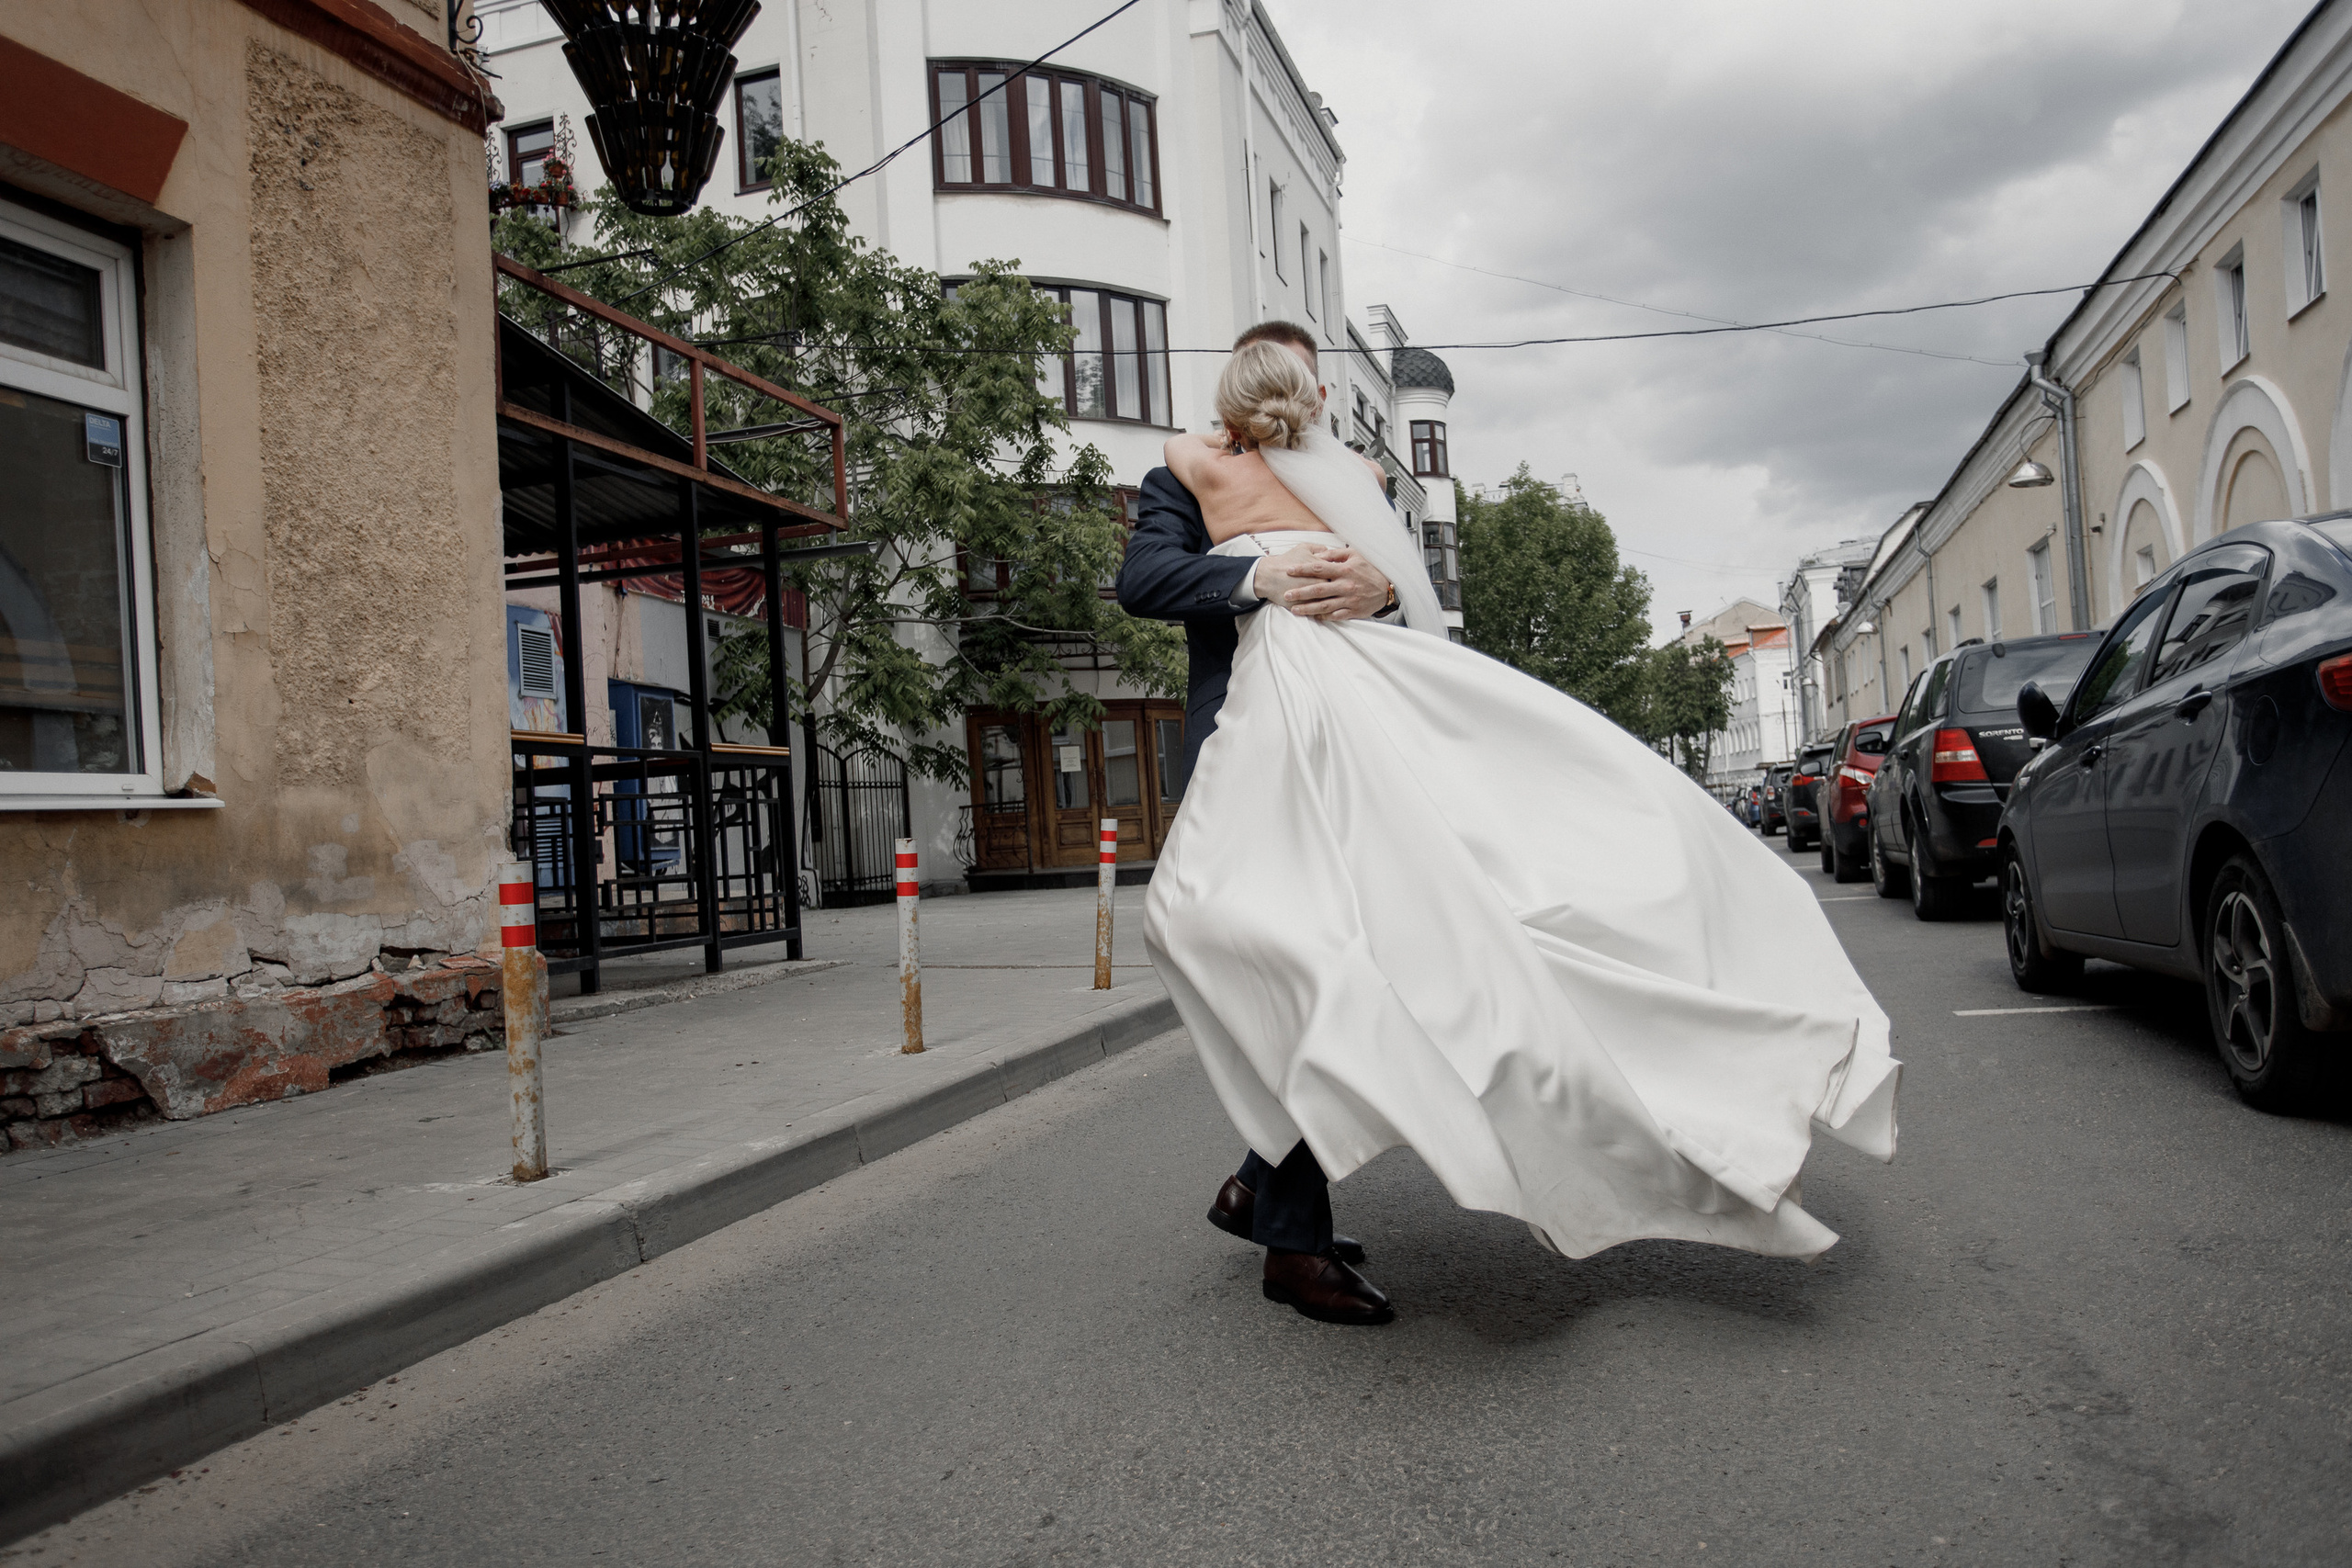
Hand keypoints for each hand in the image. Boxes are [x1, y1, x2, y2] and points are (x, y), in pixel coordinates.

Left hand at [1276, 545, 1391, 621]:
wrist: (1388, 588)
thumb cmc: (1369, 569)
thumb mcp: (1355, 555)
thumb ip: (1336, 554)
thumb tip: (1318, 554)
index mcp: (1344, 570)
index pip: (1319, 569)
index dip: (1303, 569)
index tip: (1289, 570)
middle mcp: (1345, 586)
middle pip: (1318, 590)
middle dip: (1300, 593)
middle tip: (1286, 595)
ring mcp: (1349, 600)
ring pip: (1324, 606)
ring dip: (1308, 608)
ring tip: (1294, 610)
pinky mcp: (1353, 611)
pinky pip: (1335, 615)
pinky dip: (1323, 617)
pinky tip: (1312, 617)